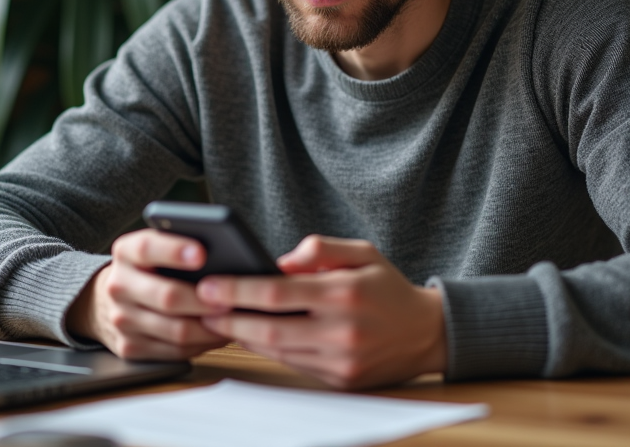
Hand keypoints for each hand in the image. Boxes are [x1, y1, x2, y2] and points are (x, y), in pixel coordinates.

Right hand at [66, 229, 230, 360]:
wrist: (105, 300)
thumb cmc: (148, 268)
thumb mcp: (154, 248)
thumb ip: (179, 244)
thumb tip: (223, 253)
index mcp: (126, 253)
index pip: (147, 248)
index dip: (174, 250)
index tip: (202, 253)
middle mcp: (119, 286)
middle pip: (167, 296)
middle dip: (204, 300)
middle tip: (231, 299)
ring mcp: (121, 320)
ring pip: (176, 330)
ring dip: (210, 327)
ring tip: (232, 319)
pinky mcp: (129, 348)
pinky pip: (175, 351)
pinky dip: (202, 344)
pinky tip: (217, 333)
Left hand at [196, 235, 446, 388]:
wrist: (427, 333)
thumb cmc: (387, 287)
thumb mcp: (363, 252)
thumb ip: (321, 248)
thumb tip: (279, 260)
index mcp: (344, 293)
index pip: (278, 293)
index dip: (238, 290)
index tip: (209, 285)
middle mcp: (342, 331)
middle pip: (269, 328)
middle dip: (229, 318)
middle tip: (202, 307)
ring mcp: (341, 361)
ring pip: (277, 351)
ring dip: (243, 336)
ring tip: (218, 319)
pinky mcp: (340, 380)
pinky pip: (293, 364)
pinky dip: (269, 350)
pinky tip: (250, 335)